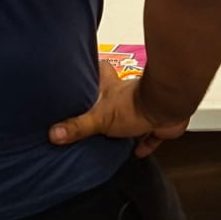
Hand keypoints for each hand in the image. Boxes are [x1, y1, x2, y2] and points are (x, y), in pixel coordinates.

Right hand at [49, 61, 190, 158]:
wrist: (167, 108)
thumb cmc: (135, 105)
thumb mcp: (100, 117)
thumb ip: (77, 126)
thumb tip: (54, 133)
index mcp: (112, 87)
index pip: (100, 70)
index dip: (93, 68)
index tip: (85, 68)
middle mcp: (128, 95)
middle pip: (115, 94)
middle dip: (107, 101)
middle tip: (95, 110)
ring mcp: (145, 107)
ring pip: (134, 114)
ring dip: (127, 124)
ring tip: (114, 135)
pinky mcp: (158, 123)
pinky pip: (151, 135)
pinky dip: (146, 143)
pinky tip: (139, 151)